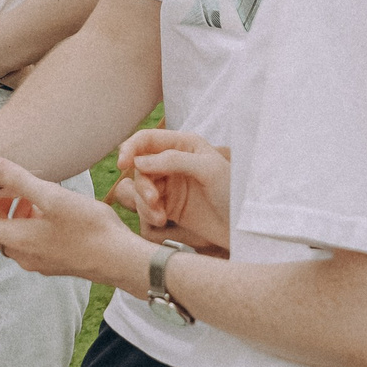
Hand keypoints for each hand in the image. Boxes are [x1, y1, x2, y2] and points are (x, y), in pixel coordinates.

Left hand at [0, 156, 148, 289]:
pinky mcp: (54, 264)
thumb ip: (19, 180)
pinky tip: (51, 213)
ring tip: (32, 195)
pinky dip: (30, 225)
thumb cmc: (89, 228)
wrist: (121, 260)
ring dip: (15, 215)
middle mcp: (23, 255)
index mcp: (16, 239)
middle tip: (6, 186)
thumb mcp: (52, 196)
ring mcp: (39, 262)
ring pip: (14, 236)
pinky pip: (31, 243)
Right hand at [113, 129, 231, 253]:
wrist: (243, 227)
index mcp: (184, 144)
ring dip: (144, 202)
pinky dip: (148, 213)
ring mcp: (169, 184)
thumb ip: (173, 160)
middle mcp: (173, 161)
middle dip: (142, 184)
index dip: (131, 148)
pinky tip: (162, 220)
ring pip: (139, 188)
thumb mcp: (208, 169)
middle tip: (153, 200)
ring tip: (160, 216)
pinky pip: (145, 206)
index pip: (147, 139)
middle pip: (139, 166)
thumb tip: (139, 161)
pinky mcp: (167, 206)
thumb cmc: (233, 192)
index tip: (123, 164)